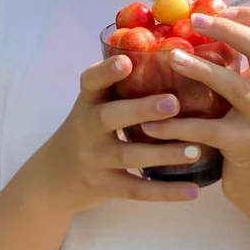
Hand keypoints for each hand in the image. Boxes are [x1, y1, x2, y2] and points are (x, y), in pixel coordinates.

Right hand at [39, 55, 203, 213]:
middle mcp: (86, 128)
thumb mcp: (93, 106)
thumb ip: (121, 88)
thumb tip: (176, 58)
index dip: (106, 71)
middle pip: (111, 117)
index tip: (126, 61)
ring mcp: (93, 159)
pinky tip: (193, 190)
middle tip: (173, 102)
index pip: (90, 82)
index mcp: (87, 102)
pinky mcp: (103, 186)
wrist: (53, 178)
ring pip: (129, 155)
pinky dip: (166, 191)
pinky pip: (136, 190)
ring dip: (163, 153)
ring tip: (196, 150)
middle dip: (142, 109)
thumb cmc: (88, 132)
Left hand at [140, 6, 249, 215]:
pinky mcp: (245, 146)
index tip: (221, 6)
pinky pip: (207, 131)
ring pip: (234, 85)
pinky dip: (177, 126)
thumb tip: (198, 36)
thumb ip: (237, 72)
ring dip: (200, 69)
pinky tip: (151, 126)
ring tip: (170, 59)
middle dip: (227, 29)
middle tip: (194, 21)